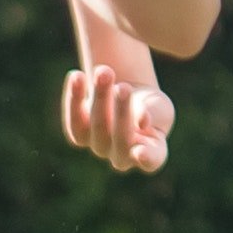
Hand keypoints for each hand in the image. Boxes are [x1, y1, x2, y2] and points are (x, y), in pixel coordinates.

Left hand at [59, 15, 170, 174]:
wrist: (128, 94)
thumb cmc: (150, 105)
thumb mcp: (158, 106)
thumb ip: (153, 114)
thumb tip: (142, 121)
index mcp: (152, 152)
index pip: (151, 160)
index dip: (146, 158)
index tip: (141, 152)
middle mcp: (123, 156)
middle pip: (121, 138)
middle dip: (122, 111)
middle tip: (124, 87)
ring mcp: (100, 146)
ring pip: (98, 125)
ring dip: (101, 96)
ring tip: (104, 71)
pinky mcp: (79, 133)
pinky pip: (74, 119)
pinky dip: (75, 97)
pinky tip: (77, 77)